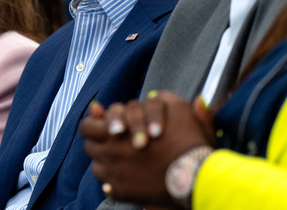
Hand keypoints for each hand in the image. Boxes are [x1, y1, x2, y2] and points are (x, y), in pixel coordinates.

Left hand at [80, 92, 214, 206]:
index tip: (106, 129)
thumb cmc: (190, 142)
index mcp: (118, 129)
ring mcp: (115, 172)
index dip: (96, 125)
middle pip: (89, 146)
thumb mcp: (180, 111)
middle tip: (111, 144)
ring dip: (105, 163)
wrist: (198, 175)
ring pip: (96, 167)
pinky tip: (125, 179)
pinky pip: (107, 187)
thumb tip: (152, 94)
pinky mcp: (123, 191)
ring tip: (120, 162)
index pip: (89, 125)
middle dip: (97, 144)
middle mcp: (112, 149)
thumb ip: (163, 101)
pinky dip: (113, 183)